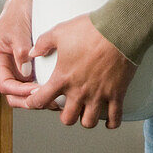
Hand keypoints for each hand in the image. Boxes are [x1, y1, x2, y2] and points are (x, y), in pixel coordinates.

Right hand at [0, 0, 59, 109]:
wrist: (24, 2)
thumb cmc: (16, 15)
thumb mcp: (17, 32)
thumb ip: (20, 52)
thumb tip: (25, 72)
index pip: (6, 85)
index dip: (20, 92)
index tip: (36, 92)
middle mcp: (8, 66)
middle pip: (14, 93)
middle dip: (29, 100)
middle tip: (47, 100)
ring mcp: (18, 66)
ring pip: (25, 90)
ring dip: (37, 96)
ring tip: (55, 98)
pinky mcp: (29, 64)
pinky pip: (34, 80)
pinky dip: (43, 86)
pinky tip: (56, 87)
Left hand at [26, 14, 137, 129]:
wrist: (119, 30)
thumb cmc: (91, 30)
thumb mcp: (60, 31)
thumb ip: (43, 43)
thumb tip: (32, 52)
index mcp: (63, 78)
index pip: (40, 100)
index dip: (33, 103)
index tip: (33, 102)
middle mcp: (79, 91)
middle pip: (67, 119)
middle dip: (66, 115)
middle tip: (68, 107)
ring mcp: (99, 94)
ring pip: (89, 122)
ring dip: (86, 119)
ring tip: (87, 112)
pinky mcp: (117, 93)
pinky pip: (115, 117)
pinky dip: (112, 122)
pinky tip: (109, 121)